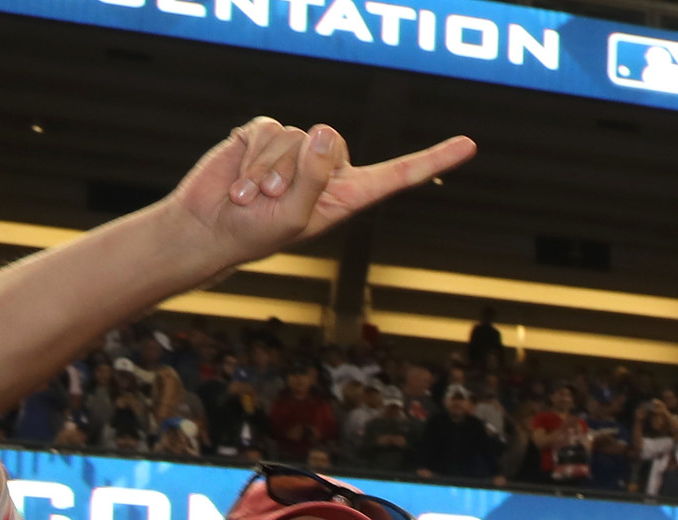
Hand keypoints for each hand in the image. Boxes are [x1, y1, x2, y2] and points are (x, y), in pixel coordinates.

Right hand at [168, 119, 475, 268]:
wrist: (208, 227)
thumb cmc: (255, 233)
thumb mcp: (292, 216)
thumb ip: (313, 177)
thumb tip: (326, 132)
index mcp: (349, 195)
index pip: (398, 174)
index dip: (433, 160)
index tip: (469, 145)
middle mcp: (328, 169)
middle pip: (330, 145)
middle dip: (295, 173)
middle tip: (272, 202)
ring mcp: (297, 149)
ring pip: (295, 136)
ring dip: (268, 170)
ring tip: (252, 196)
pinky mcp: (266, 134)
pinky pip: (267, 128)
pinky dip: (251, 157)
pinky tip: (239, 182)